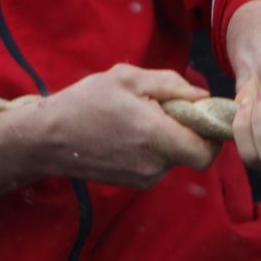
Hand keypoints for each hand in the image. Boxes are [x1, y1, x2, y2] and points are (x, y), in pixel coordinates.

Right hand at [0, 64, 218, 212]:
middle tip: (165, 111)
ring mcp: (143, 177)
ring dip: (166, 140)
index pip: (207, 151)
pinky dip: (152, 150)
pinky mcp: (133, 182)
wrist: (48, 138)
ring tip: (137, 120)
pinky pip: (156, 165)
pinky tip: (128, 134)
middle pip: (192, 154)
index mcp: (156, 135)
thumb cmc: (85, 102)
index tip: (199, 116)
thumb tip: (201, 96)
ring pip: (173, 159)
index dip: (211, 136)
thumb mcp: (126, 78)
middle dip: (186, 133)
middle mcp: (154, 163)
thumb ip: (170, 84)